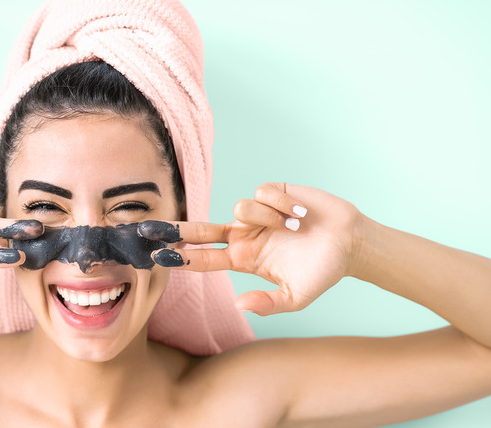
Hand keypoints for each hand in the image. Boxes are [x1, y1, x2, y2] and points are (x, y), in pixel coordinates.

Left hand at [140, 183, 365, 314]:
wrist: (351, 242)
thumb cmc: (322, 272)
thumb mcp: (295, 297)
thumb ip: (267, 303)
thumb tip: (238, 305)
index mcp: (244, 259)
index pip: (205, 257)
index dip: (181, 257)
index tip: (158, 257)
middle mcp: (244, 234)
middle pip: (201, 228)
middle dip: (175, 228)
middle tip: (146, 228)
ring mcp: (256, 214)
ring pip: (240, 208)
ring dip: (268, 219)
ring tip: (294, 228)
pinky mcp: (272, 193)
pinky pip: (262, 193)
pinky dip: (283, 205)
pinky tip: (300, 213)